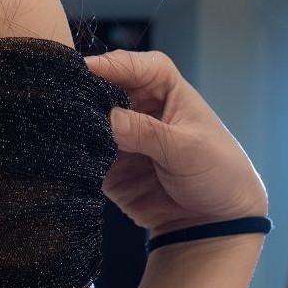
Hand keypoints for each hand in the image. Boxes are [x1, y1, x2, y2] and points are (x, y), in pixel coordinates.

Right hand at [83, 48, 267, 237]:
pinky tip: (70, 153)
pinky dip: (77, 154)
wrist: (214, 222)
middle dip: (88, 92)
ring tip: (68, 128)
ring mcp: (122, 139)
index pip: (137, 67)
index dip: (113, 64)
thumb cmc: (218, 174)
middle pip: (106, 90)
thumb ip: (147, 133)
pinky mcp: (109, 167)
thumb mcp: (188, 149)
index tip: (87, 68)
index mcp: (167, 92)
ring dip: (79, 124)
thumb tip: (108, 118)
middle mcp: (141, 110)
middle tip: (68, 98)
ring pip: (91, 122)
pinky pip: (86, 156)